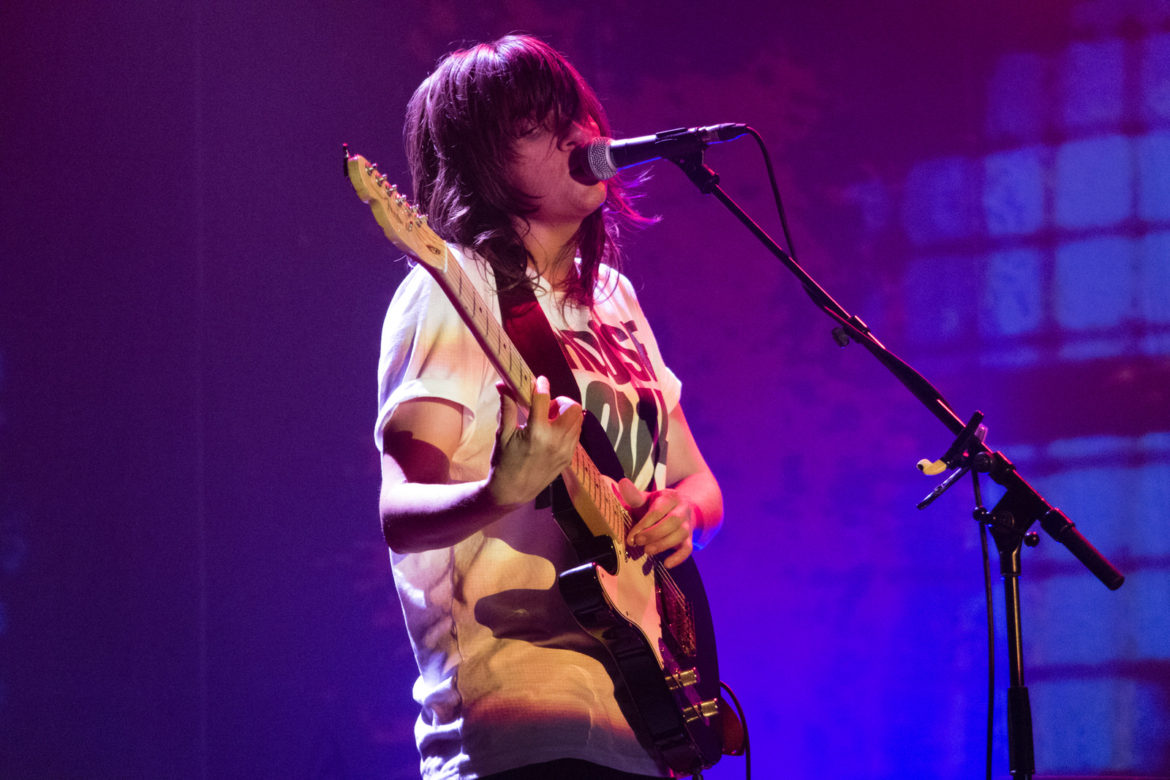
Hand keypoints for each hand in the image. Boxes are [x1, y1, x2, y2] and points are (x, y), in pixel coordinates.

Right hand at [487, 376, 582, 506]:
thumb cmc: (503, 462)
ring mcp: (565, 451)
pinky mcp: (568, 458)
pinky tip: (553, 432)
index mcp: (536, 433)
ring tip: (549, 420)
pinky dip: (568, 427)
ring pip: (578, 420)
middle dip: (561, 401)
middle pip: (572, 408)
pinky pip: (576, 434)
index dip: (541, 386)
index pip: (543, 400)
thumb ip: (507, 408)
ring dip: (566, 414)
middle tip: (547, 407)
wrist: (512, 492)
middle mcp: (555, 441)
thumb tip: (503, 385)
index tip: (539, 380)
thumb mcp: (502, 434)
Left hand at [617, 478, 699, 567]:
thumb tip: (622, 483)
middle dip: (654, 534)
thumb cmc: (657, 505)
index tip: (631, 537)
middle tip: (639, 543)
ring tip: (648, 551)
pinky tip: (667, 564)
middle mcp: (682, 509)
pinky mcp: (690, 538)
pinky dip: (679, 557)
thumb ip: (634, 495)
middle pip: (672, 522)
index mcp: (670, 497)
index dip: (643, 525)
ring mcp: (687, 524)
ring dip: (663, 544)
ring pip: (681, 535)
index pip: (657, 511)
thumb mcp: (647, 498)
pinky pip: (688, 549)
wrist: (682, 508)